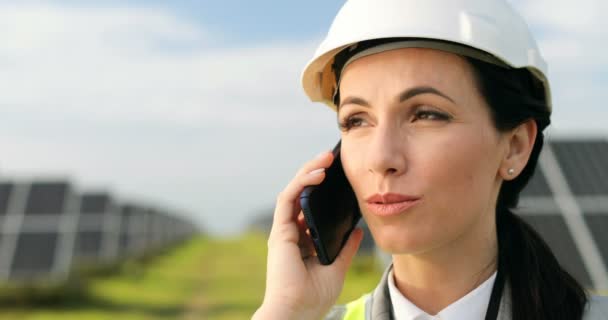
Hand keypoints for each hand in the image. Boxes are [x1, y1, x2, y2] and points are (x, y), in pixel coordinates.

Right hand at [253, 151, 363, 319]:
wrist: (297, 313)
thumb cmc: (312, 298)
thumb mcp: (337, 269)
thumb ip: (345, 249)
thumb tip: (357, 232)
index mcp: (303, 241)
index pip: (311, 207)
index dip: (323, 190)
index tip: (339, 176)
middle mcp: (291, 232)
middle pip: (302, 195)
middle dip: (315, 173)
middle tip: (332, 158)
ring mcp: (284, 230)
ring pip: (294, 191)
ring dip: (308, 171)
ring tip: (326, 158)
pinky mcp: (280, 230)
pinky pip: (289, 198)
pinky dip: (302, 183)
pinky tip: (318, 173)